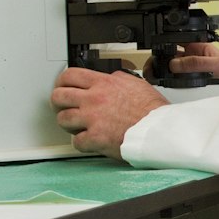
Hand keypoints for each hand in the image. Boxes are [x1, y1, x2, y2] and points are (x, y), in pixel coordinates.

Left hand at [51, 68, 167, 158]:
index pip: (70, 75)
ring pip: (62, 119)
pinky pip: (76, 142)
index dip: (61, 82)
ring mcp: (92, 119)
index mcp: (103, 84)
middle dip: (58, 103)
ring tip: (77, 126)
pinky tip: (89, 141)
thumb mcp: (136, 83)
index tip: (62, 86)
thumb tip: (110, 78)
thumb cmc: (153, 111)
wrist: (159, 130)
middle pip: (59, 96)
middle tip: (63, 107)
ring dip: (68, 124)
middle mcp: (94, 99)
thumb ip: (118, 79)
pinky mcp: (95, 139)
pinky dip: (81, 143)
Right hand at [154, 40, 218, 80]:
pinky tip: (165, 82)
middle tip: (153, 66)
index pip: (179, 40)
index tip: (157, 49)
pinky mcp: (192, 81)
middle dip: (161, 58)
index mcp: (200, 47)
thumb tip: (176, 63)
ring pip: (173, 68)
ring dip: (164, 71)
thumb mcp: (217, 64)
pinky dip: (170, 81)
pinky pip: (177, 79)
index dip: (167, 41)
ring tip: (156, 74)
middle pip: (172, 55)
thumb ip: (197, 62)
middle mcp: (194, 57)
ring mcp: (192, 69)